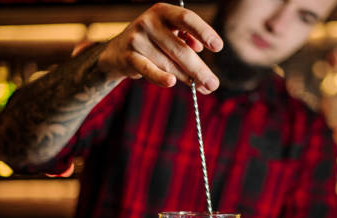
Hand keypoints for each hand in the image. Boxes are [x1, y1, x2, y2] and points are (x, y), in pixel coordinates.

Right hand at [97, 2, 222, 93]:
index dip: (204, 32)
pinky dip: (160, 77)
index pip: (187, 19)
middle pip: (180, 48)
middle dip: (199, 69)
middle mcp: (149, 22)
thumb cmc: (153, 43)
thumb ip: (187, 42)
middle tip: (213, 83)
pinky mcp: (129, 57)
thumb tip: (202, 56)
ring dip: (187, 78)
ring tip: (202, 87)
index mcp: (163, 12)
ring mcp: (137, 39)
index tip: (218, 47)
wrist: (118, 52)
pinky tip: (172, 82)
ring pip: (169, 63)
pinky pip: (149, 70)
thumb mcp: (170, 35)